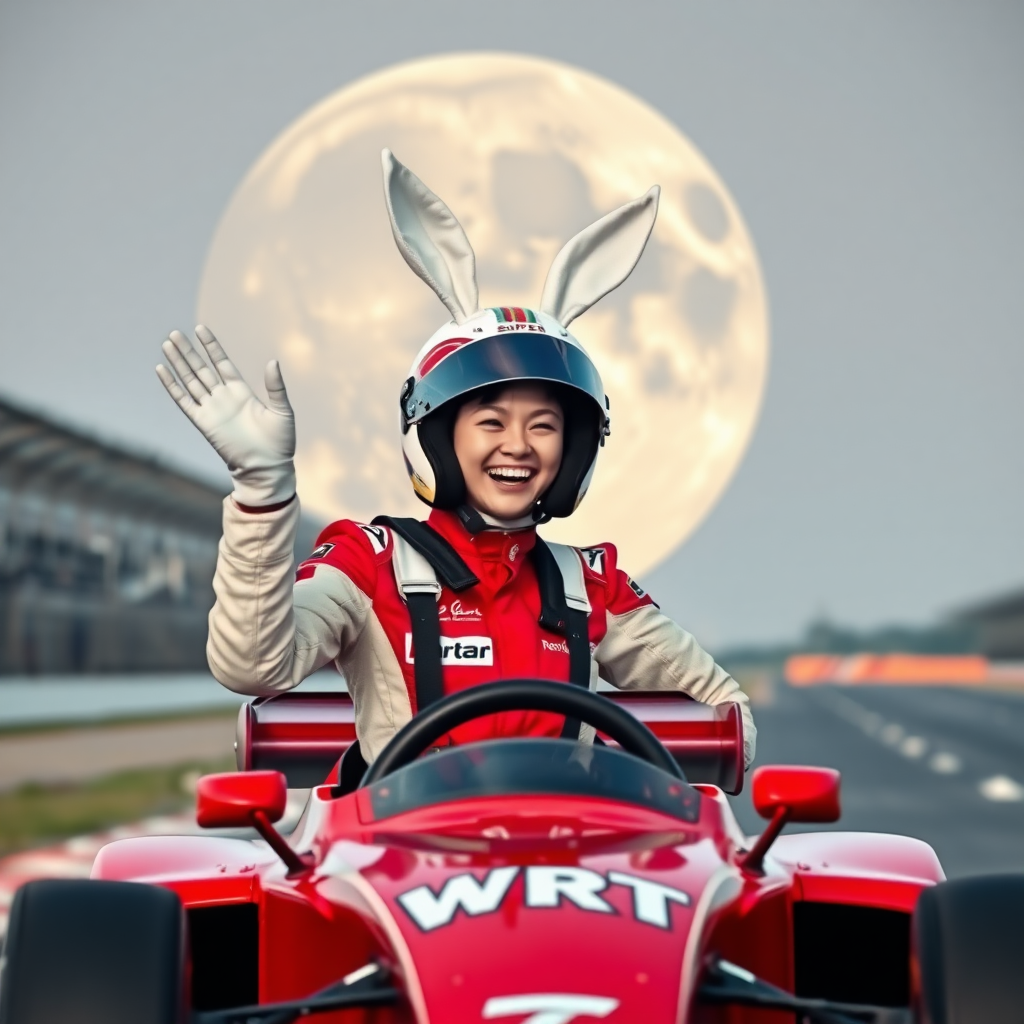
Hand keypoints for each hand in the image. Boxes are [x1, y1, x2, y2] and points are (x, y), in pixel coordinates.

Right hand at [156, 326, 295, 507]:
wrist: (267, 467)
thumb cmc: (280, 442)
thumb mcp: (282, 410)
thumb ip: (276, 387)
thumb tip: (273, 361)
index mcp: (242, 392)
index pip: (222, 363)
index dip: (211, 347)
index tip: (200, 329)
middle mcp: (224, 398)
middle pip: (201, 369)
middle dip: (188, 351)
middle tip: (175, 333)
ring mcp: (212, 409)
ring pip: (190, 381)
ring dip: (178, 363)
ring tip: (166, 344)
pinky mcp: (203, 423)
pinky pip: (183, 401)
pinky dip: (172, 386)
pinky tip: (162, 370)